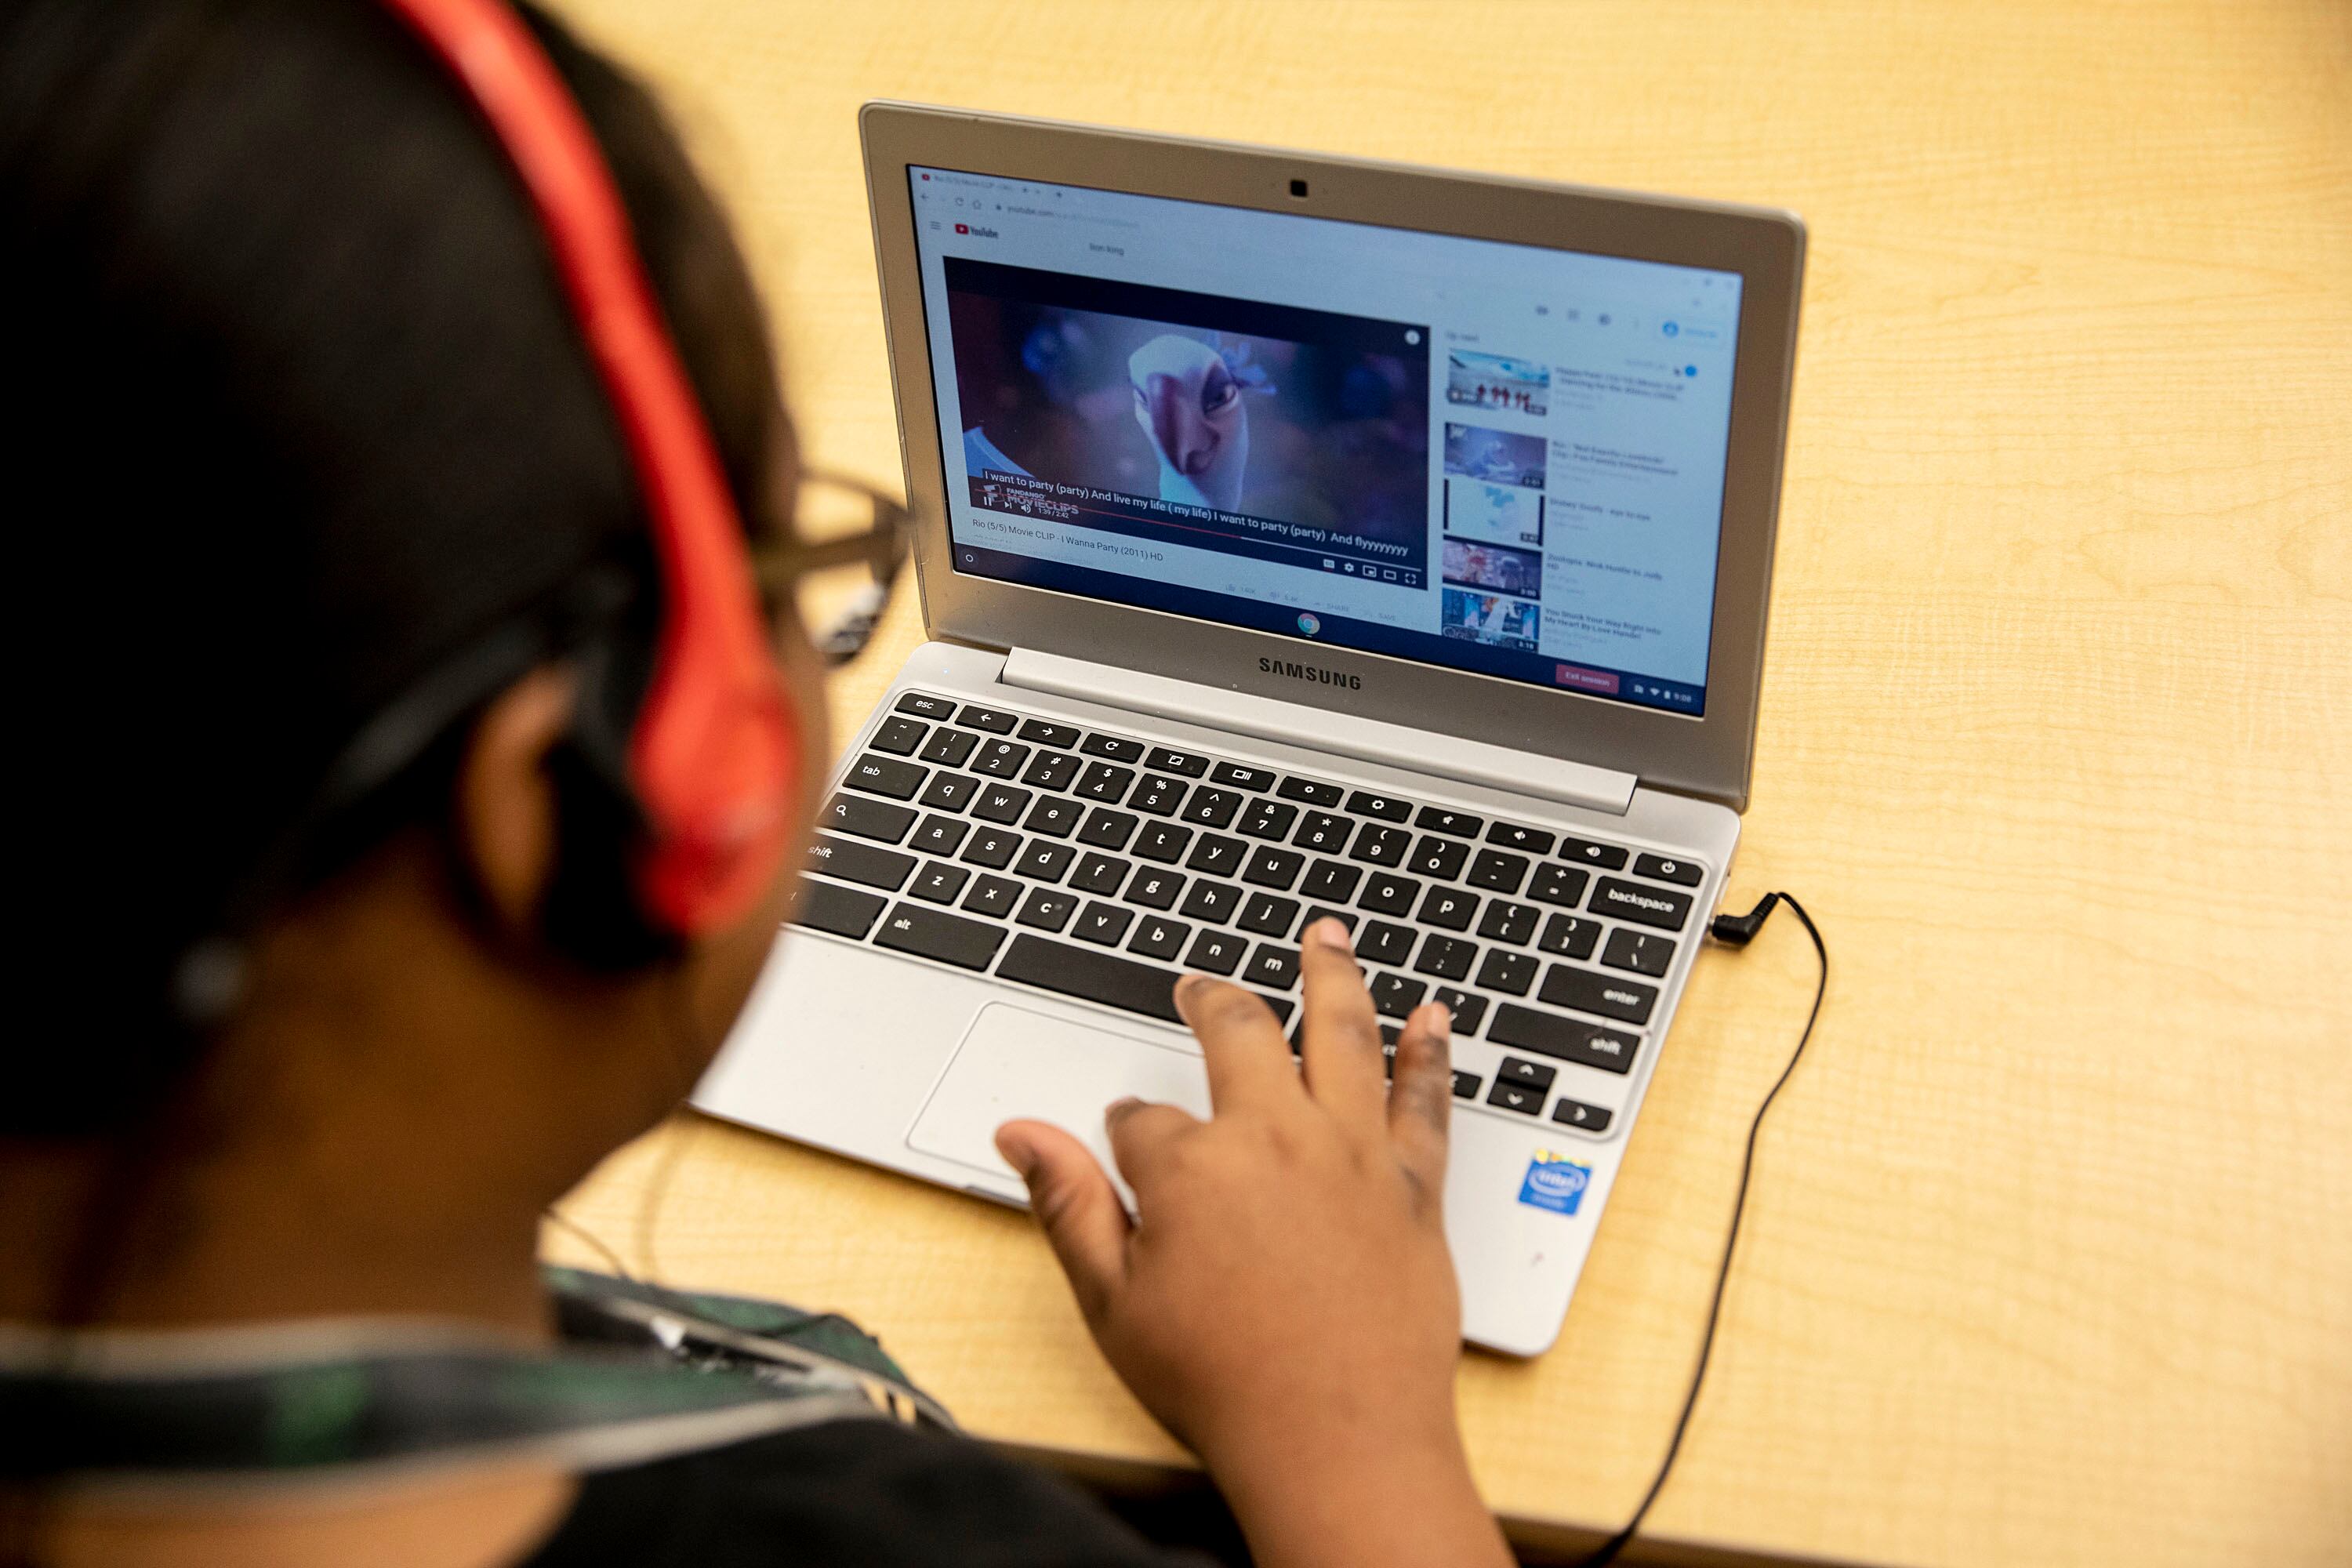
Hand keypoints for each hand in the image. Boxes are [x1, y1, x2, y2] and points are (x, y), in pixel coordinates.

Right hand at [995, 918, 1510, 1567]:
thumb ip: (1067, 1205)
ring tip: (1329, 933)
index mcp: (1191, 1165)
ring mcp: (1352, 1154)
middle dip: (1214, 1000)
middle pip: (1241, 1034)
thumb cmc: (1226, 1385)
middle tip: (1201, 984)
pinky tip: (1435, 1017)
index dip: (1128, 1130)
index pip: (1142, 1117)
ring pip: (1344, 1034)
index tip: (1128, 1146)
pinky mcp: (1413, 1185)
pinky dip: (1432, 1052)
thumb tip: (1020, 1134)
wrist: (1340, 1442)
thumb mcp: (1114, 1302)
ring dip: (1333, 975)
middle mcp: (1275, 1137)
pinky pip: (1426, 1099)